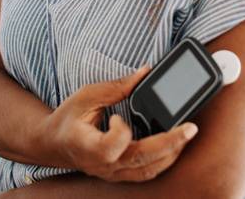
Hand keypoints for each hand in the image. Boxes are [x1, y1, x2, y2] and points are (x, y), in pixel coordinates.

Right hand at [37, 65, 198, 181]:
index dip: (120, 132)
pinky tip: (175, 144)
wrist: (53, 144)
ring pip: (148, 171)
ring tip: (187, 134)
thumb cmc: (67, 119)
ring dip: (171, 153)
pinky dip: (164, 160)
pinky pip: (147, 172)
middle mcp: (102, 164)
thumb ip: (116, 86)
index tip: (117, 116)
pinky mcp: (120, 174)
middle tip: (191, 128)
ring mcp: (112, 172)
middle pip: (141, 161)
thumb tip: (145, 71)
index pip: (111, 148)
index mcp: (87, 146)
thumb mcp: (86, 96)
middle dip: (170, 143)